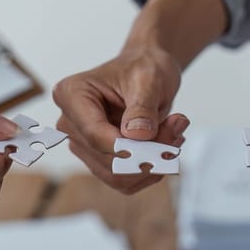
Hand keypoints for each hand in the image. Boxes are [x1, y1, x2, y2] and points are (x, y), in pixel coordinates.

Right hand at [53, 47, 189, 193]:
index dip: (128, 147)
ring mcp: (83, 145)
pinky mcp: (98, 161)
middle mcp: (70, 124)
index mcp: (72, 95)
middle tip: (179, 126)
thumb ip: (142, 107)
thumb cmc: (143, 68)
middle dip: (149, 152)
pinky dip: (150, 169)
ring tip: (175, 133)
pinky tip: (164, 145)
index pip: (94, 134)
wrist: (147, 72)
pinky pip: (125, 181)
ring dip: (153, 163)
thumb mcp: (149, 80)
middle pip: (107, 159)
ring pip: (117, 176)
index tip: (162, 146)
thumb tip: (138, 135)